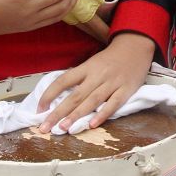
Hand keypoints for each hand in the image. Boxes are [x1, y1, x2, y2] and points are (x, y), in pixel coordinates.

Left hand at [35, 32, 154, 131]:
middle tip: (45, 127)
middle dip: (58, 113)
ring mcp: (112, 83)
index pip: (63, 81)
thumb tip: (59, 96)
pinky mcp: (126, 90)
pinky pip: (113, 103)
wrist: (136, 47)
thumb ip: (79, 78)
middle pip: (75, 96)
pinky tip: (92, 124)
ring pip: (92, 101)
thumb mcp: (92, 63)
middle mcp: (97, 75)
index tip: (39, 109)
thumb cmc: (110, 59)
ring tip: (63, 128)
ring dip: (76, 116)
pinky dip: (102, 114)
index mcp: (87, 68)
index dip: (49, 95)